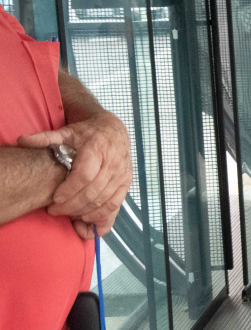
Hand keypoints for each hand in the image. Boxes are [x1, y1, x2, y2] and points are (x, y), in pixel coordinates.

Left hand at [17, 111, 131, 234]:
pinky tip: (86, 219)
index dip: (70, 190)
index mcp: (98, 148)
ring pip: (104, 201)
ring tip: (67, 215)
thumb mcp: (67, 132)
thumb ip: (46, 138)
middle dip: (72, 205)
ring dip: (84, 212)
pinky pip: (115, 205)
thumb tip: (23, 140)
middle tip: (55, 210)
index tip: (55, 199)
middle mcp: (113, 162)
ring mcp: (122, 174)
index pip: (85, 175)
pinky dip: (101, 216)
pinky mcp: (126, 183)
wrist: (113, 131)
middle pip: (93, 191)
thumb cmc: (88, 134)